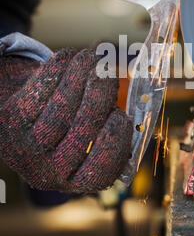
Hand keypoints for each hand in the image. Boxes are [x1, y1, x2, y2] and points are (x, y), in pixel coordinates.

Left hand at [0, 49, 131, 192]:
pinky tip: (69, 57)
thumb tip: (139, 96)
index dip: (114, 143)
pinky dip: (58, 69)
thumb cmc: (66, 124)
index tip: (123, 116)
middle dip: (100, 96)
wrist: (19, 118)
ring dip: (81, 75)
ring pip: (61, 109)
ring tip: (91, 56)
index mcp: (74, 179)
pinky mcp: (9, 121)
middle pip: (81, 134)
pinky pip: (40, 90)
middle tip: (108, 71)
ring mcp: (25, 147)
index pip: (99, 173)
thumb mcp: (88, 135)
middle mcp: (47, 171)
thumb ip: (111, 123)